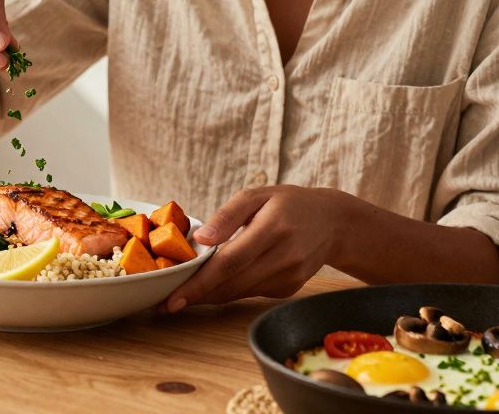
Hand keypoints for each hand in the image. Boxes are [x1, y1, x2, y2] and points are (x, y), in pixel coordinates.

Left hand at [162, 186, 358, 310]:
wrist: (333, 223)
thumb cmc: (288, 203)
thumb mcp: (257, 195)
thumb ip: (227, 215)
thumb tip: (201, 238)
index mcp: (272, 229)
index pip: (229, 262)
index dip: (199, 283)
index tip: (173, 299)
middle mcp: (283, 257)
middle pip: (231, 284)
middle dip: (196, 295)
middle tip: (165, 303)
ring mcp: (289, 277)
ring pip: (239, 293)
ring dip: (209, 296)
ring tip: (182, 296)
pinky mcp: (289, 288)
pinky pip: (251, 292)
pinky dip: (230, 290)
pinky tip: (215, 285)